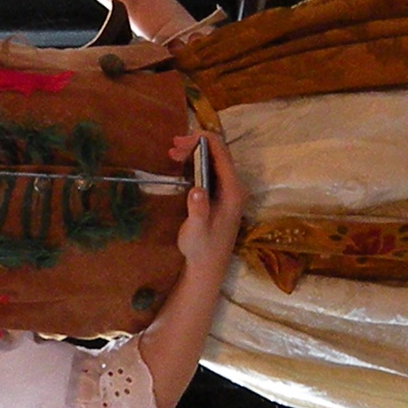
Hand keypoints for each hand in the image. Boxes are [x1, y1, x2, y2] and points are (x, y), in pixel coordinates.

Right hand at [168, 132, 246, 268]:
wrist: (208, 267)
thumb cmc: (201, 249)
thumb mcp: (196, 230)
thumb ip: (198, 210)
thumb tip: (195, 189)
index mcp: (232, 191)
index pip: (221, 154)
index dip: (202, 141)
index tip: (180, 141)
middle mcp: (235, 187)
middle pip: (219, 154)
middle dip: (196, 145)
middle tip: (172, 148)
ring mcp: (230, 191)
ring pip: (215, 161)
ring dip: (195, 153)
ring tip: (173, 153)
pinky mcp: (222, 196)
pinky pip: (212, 170)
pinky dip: (197, 162)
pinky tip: (182, 165)